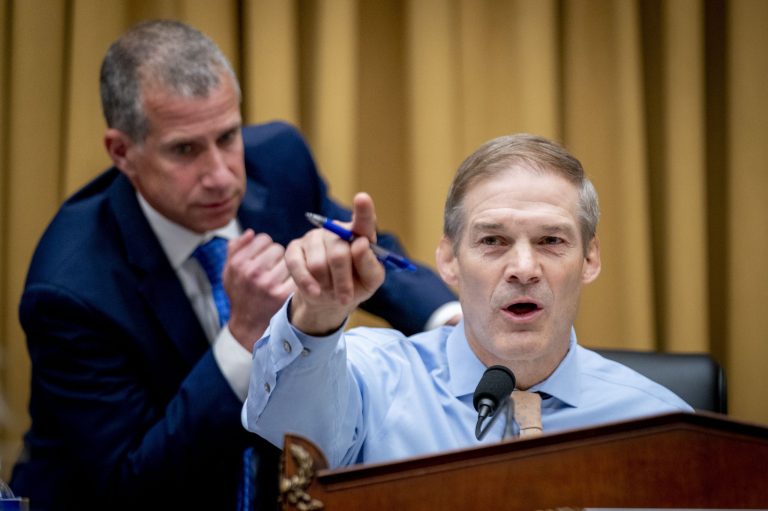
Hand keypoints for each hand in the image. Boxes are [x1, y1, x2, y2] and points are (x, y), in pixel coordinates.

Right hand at [223, 230, 295, 350]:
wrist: (248, 323)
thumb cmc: (239, 293)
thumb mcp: (229, 271)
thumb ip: (236, 248)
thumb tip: (250, 232)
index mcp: (239, 263)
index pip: (263, 239)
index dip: (265, 247)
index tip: (263, 257)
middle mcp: (252, 272)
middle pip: (278, 248)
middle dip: (277, 257)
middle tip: (272, 269)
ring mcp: (268, 284)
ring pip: (289, 261)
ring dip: (287, 267)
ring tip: (278, 278)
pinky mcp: (283, 294)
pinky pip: (296, 275)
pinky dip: (294, 279)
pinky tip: (285, 285)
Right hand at [285, 193, 385, 334]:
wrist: (329, 299)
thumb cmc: (355, 285)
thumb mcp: (370, 280)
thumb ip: (370, 263)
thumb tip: (360, 243)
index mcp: (359, 234)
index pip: (363, 221)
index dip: (363, 210)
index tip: (362, 199)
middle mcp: (336, 230)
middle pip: (339, 253)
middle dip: (343, 281)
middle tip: (346, 298)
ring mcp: (314, 237)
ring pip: (318, 264)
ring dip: (327, 285)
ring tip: (332, 291)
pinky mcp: (294, 248)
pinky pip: (297, 266)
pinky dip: (307, 283)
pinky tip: (315, 292)